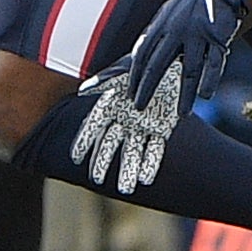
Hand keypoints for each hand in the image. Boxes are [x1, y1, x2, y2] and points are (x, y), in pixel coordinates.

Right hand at [70, 63, 174, 193]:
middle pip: (111, 142)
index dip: (85, 141)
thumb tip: (84, 91)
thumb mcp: (127, 68)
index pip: (94, 125)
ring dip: (129, 168)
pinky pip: (155, 148)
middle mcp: (125, 117)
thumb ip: (107, 80)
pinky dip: (151, 162)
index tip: (75, 158)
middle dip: (104, 161)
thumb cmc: (148, 61)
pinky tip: (146, 179)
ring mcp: (143, 124)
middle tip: (96, 180)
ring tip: (125, 190)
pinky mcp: (162, 128)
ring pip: (132, 149)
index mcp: (113, 103)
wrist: (176, 60)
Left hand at [127, 0, 251, 118]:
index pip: (141, 55)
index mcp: (159, 26)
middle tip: (140, 106)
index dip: (134, 76)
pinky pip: (214, 63)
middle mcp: (175, 31)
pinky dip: (211, 80)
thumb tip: (137, 56)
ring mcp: (197, 35)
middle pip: (158, 64)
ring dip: (185, 94)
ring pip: (189, 70)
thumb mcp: (165, 15)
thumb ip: (154, 35)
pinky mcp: (219, 39)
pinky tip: (206, 95)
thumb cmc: (188, 5)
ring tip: (182, 114)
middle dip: (147, 88)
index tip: (129, 93)